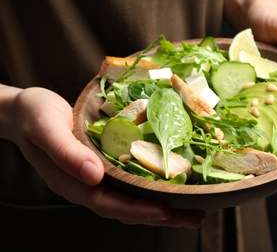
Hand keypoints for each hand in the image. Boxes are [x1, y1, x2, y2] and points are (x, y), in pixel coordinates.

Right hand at [7, 87, 205, 227]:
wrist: (28, 111)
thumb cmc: (34, 116)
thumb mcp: (47, 128)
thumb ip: (67, 153)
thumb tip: (95, 175)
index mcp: (74, 183)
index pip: (109, 204)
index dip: (138, 210)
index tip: (166, 212)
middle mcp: (89, 185)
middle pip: (128, 208)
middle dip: (162, 215)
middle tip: (195, 217)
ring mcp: (97, 178)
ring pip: (132, 198)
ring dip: (162, 205)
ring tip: (191, 208)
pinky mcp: (104, 166)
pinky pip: (130, 182)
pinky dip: (151, 188)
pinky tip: (170, 184)